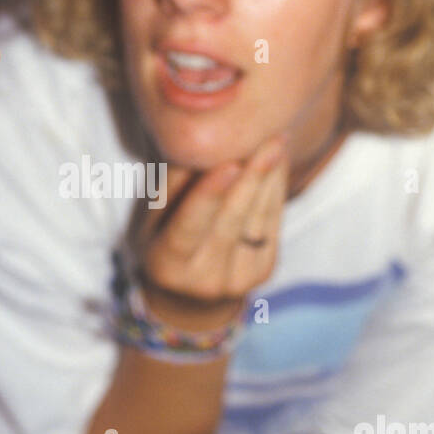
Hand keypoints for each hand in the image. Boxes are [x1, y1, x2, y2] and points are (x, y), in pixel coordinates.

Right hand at [138, 136, 287, 329]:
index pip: (188, 227)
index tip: (228, 164)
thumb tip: (201, 148)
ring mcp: (238, 279)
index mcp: (166, 265)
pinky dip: (276, 189)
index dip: (208, 196)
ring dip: (270, 177)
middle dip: (251, 177)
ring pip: (257, 219)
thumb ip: (175, 185)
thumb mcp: (155, 218)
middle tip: (267, 138)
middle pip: (231, 220)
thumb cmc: (165, 240)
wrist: (190, 295)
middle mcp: (204, 279)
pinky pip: (272, 223)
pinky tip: (278, 160)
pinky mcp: (263, 271)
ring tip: (277, 140)